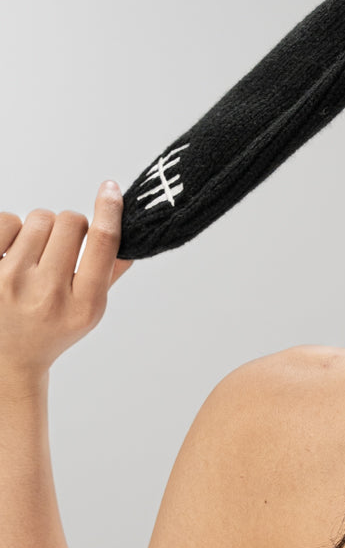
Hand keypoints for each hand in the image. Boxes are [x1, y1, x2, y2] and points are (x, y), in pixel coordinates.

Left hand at [0, 181, 133, 382]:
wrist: (7, 358)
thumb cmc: (49, 330)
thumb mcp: (88, 312)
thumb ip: (109, 273)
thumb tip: (129, 234)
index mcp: (84, 305)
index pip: (103, 243)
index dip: (109, 210)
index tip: (110, 189)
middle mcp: (48, 294)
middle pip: (71, 222)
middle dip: (70, 228)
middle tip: (61, 250)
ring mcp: (11, 282)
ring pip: (39, 218)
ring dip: (41, 230)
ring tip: (34, 256)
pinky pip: (7, 220)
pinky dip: (13, 229)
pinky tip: (13, 252)